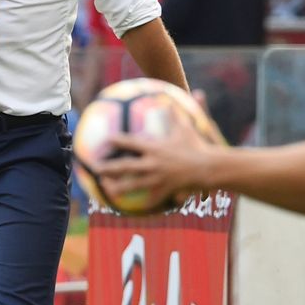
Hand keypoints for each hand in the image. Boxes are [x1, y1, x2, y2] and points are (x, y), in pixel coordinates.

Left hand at [94, 114, 213, 203]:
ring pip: (132, 185)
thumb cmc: (198, 146)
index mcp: (154, 148)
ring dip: (117, 187)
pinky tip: (133, 206)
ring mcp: (157, 179)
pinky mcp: (164, 190)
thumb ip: (177, 115)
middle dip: (108, 167)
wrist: (209, 168)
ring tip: (105, 188)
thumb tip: (173, 98)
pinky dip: (141, 202)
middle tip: (95, 168)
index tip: (105, 140)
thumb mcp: (186, 128)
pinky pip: (150, 198)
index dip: (116, 140)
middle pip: (125, 167)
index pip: (130, 143)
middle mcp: (152, 164)